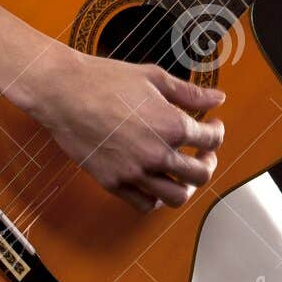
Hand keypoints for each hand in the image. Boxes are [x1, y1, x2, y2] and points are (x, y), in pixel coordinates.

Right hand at [19, 45, 225, 214]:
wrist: (64, 91)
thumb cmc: (106, 79)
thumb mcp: (155, 78)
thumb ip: (190, 93)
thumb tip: (218, 99)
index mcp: (172, 126)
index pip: (211, 140)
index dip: (217, 131)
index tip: (213, 125)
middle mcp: (157, 154)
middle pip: (201, 173)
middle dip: (209, 161)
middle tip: (204, 151)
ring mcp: (135, 172)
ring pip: (177, 196)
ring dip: (187, 185)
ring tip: (183, 171)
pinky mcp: (113, 183)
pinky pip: (145, 204)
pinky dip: (157, 198)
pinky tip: (157, 181)